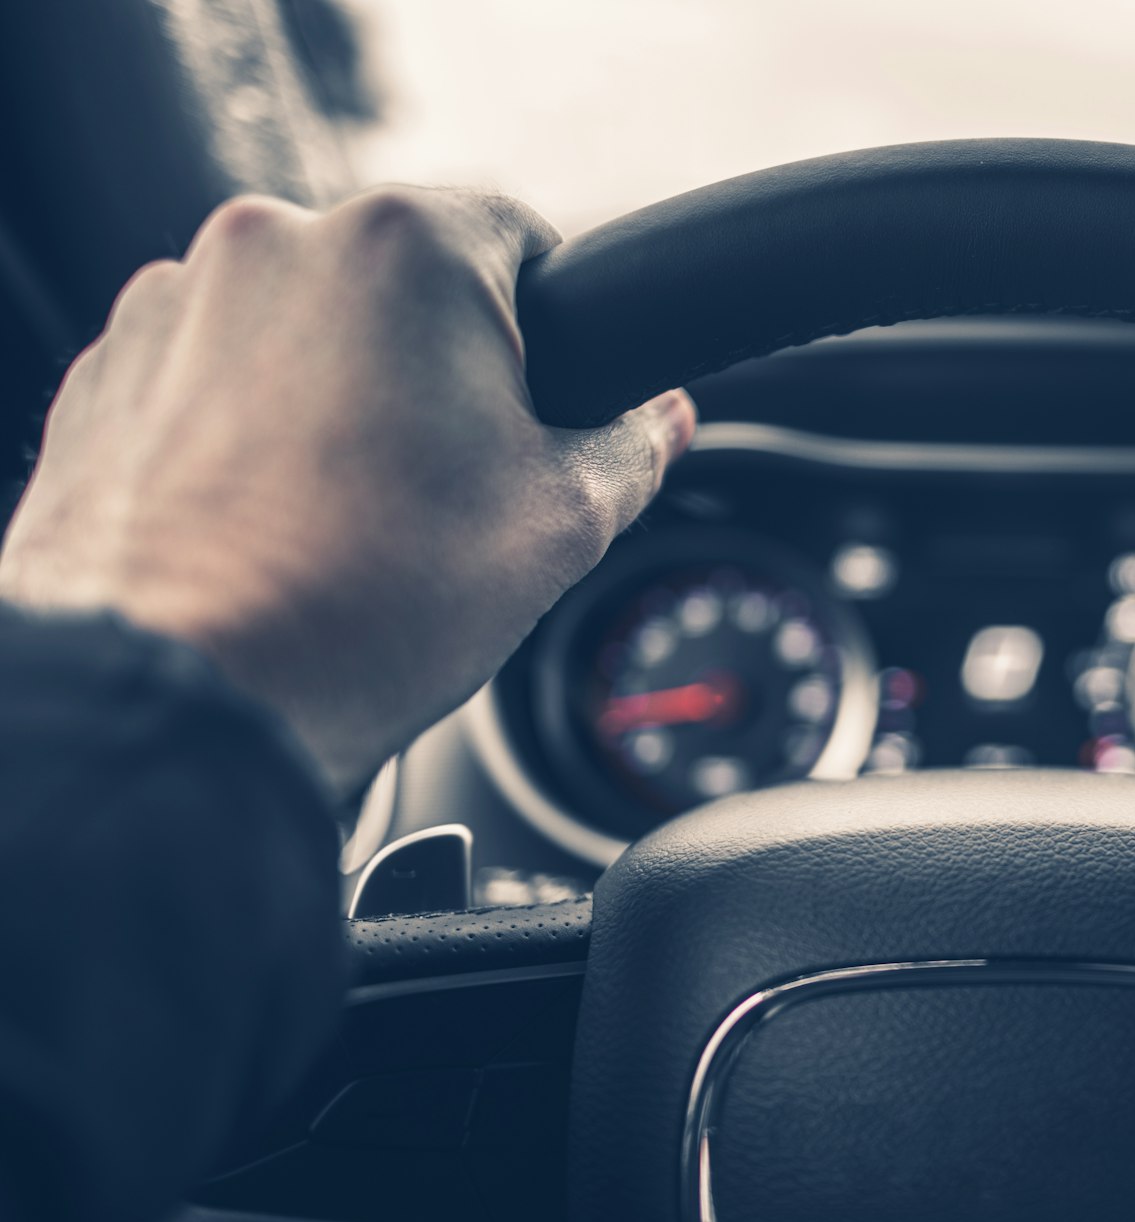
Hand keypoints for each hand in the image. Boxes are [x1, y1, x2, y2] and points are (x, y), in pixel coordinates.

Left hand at [0, 187, 693, 795]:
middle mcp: (274, 243)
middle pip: (404, 288)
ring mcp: (172, 306)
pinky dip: (251, 434)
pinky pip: (212, 381)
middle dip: (441, 370)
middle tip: (458, 484)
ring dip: (342, 399)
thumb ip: (632, 448)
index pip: (524, 239)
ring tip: (357, 519)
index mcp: (407, 248)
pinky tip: (279, 524)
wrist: (184, 702)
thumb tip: (660, 420)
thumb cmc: (372, 604)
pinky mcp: (105, 377)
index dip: (555, 332)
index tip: (549, 404)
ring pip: (304, 332)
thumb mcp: (560, 524)